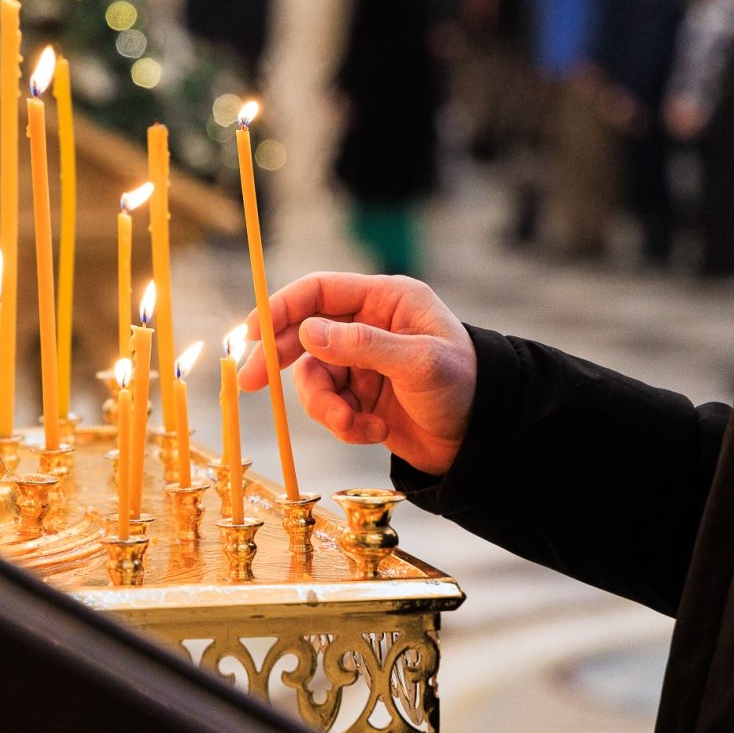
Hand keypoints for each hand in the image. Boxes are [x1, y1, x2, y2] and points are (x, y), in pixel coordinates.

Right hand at [238, 272, 476, 474]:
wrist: (483, 441)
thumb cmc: (465, 388)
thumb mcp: (418, 363)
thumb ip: (363, 345)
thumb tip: (308, 332)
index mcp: (385, 300)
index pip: (319, 292)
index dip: (281, 308)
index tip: (252, 333)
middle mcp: (368, 326)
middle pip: (303, 333)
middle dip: (278, 361)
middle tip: (250, 383)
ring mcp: (361, 362)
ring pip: (313, 379)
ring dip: (326, 407)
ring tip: (354, 423)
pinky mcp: (359, 395)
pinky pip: (329, 407)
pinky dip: (345, 424)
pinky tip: (374, 430)